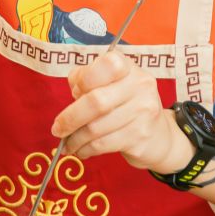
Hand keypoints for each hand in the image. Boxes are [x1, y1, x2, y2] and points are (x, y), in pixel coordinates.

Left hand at [51, 51, 192, 171]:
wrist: (158, 135)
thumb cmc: (123, 104)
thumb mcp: (107, 84)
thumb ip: (85, 79)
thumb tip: (74, 91)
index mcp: (128, 67)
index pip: (106, 65)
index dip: (85, 79)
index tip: (75, 92)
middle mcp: (140, 85)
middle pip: (96, 101)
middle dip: (70, 118)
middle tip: (57, 129)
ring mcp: (143, 112)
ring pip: (96, 127)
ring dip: (75, 139)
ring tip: (67, 143)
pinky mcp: (140, 137)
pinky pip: (103, 144)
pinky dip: (86, 149)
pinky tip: (81, 150)